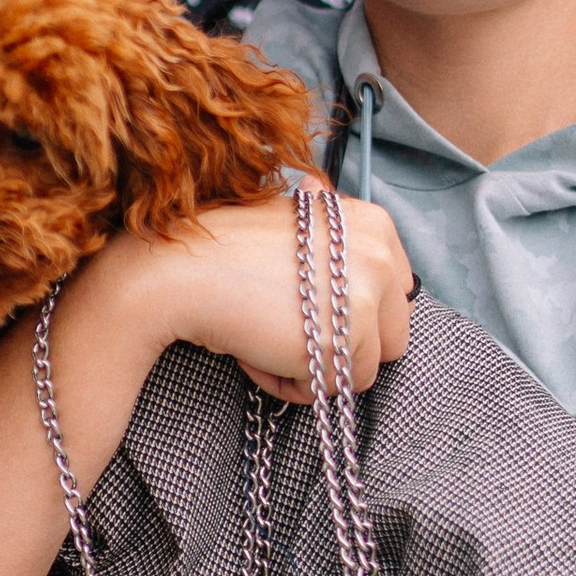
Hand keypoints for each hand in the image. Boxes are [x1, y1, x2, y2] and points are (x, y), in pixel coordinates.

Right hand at [88, 191, 411, 400]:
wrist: (179, 272)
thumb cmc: (224, 249)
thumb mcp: (286, 221)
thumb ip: (323, 228)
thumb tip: (322, 186)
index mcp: (375, 224)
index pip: (397, 296)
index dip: (354, 314)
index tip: (314, 309)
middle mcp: (382, 256)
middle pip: (393, 337)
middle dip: (343, 347)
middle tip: (288, 329)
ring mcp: (366, 297)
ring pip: (365, 369)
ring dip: (315, 367)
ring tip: (267, 339)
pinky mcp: (343, 339)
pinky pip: (335, 389)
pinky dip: (297, 384)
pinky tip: (260, 354)